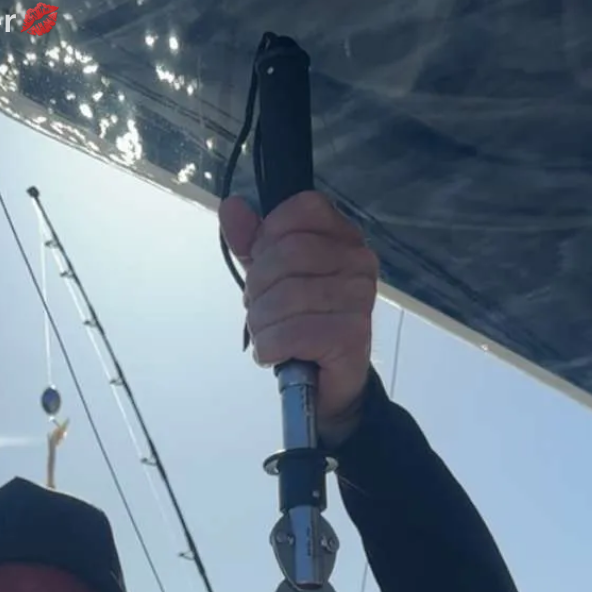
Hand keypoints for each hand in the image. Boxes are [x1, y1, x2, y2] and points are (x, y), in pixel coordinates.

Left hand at [219, 189, 377, 441]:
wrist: (329, 384)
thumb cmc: (303, 323)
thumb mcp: (272, 278)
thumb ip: (252, 242)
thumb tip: (231, 207)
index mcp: (343, 237)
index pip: (300, 210)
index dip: (268, 238)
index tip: (265, 267)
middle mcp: (359, 261)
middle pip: (286, 254)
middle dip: (258, 289)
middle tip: (263, 312)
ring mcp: (359, 297)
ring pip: (284, 296)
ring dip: (262, 324)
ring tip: (271, 336)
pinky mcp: (351, 335)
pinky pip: (291, 333)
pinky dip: (271, 348)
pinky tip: (278, 354)